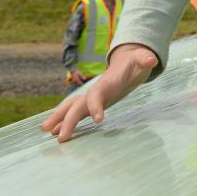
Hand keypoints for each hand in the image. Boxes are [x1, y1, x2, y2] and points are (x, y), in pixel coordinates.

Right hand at [41, 44, 157, 141]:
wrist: (127, 63)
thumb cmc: (135, 63)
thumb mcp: (142, 60)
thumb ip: (145, 59)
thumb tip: (151, 59)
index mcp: (107, 83)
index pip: (97, 95)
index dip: (96, 106)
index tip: (98, 121)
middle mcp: (95, 91)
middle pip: (77, 104)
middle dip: (67, 119)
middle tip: (59, 137)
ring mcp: (92, 97)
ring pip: (71, 108)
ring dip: (59, 119)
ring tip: (45, 131)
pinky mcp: (93, 103)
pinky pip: (76, 113)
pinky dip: (65, 122)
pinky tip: (56, 133)